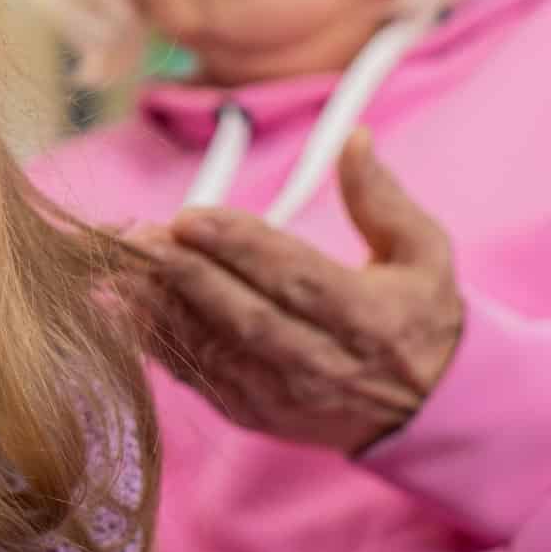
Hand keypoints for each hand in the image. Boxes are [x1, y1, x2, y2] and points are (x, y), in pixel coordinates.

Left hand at [127, 130, 462, 453]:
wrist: (426, 410)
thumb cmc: (419, 316)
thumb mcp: (423, 252)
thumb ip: (382, 198)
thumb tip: (354, 138)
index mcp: (368, 318)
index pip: (296, 278)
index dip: (240, 247)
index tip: (191, 216)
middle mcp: (324, 363)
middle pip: (245, 317)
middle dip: (186, 274)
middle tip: (141, 236)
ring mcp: (285, 395)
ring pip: (214, 350)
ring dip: (163, 307)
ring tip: (124, 265)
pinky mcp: (254, 413)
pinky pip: (199, 377)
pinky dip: (159, 343)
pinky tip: (125, 308)